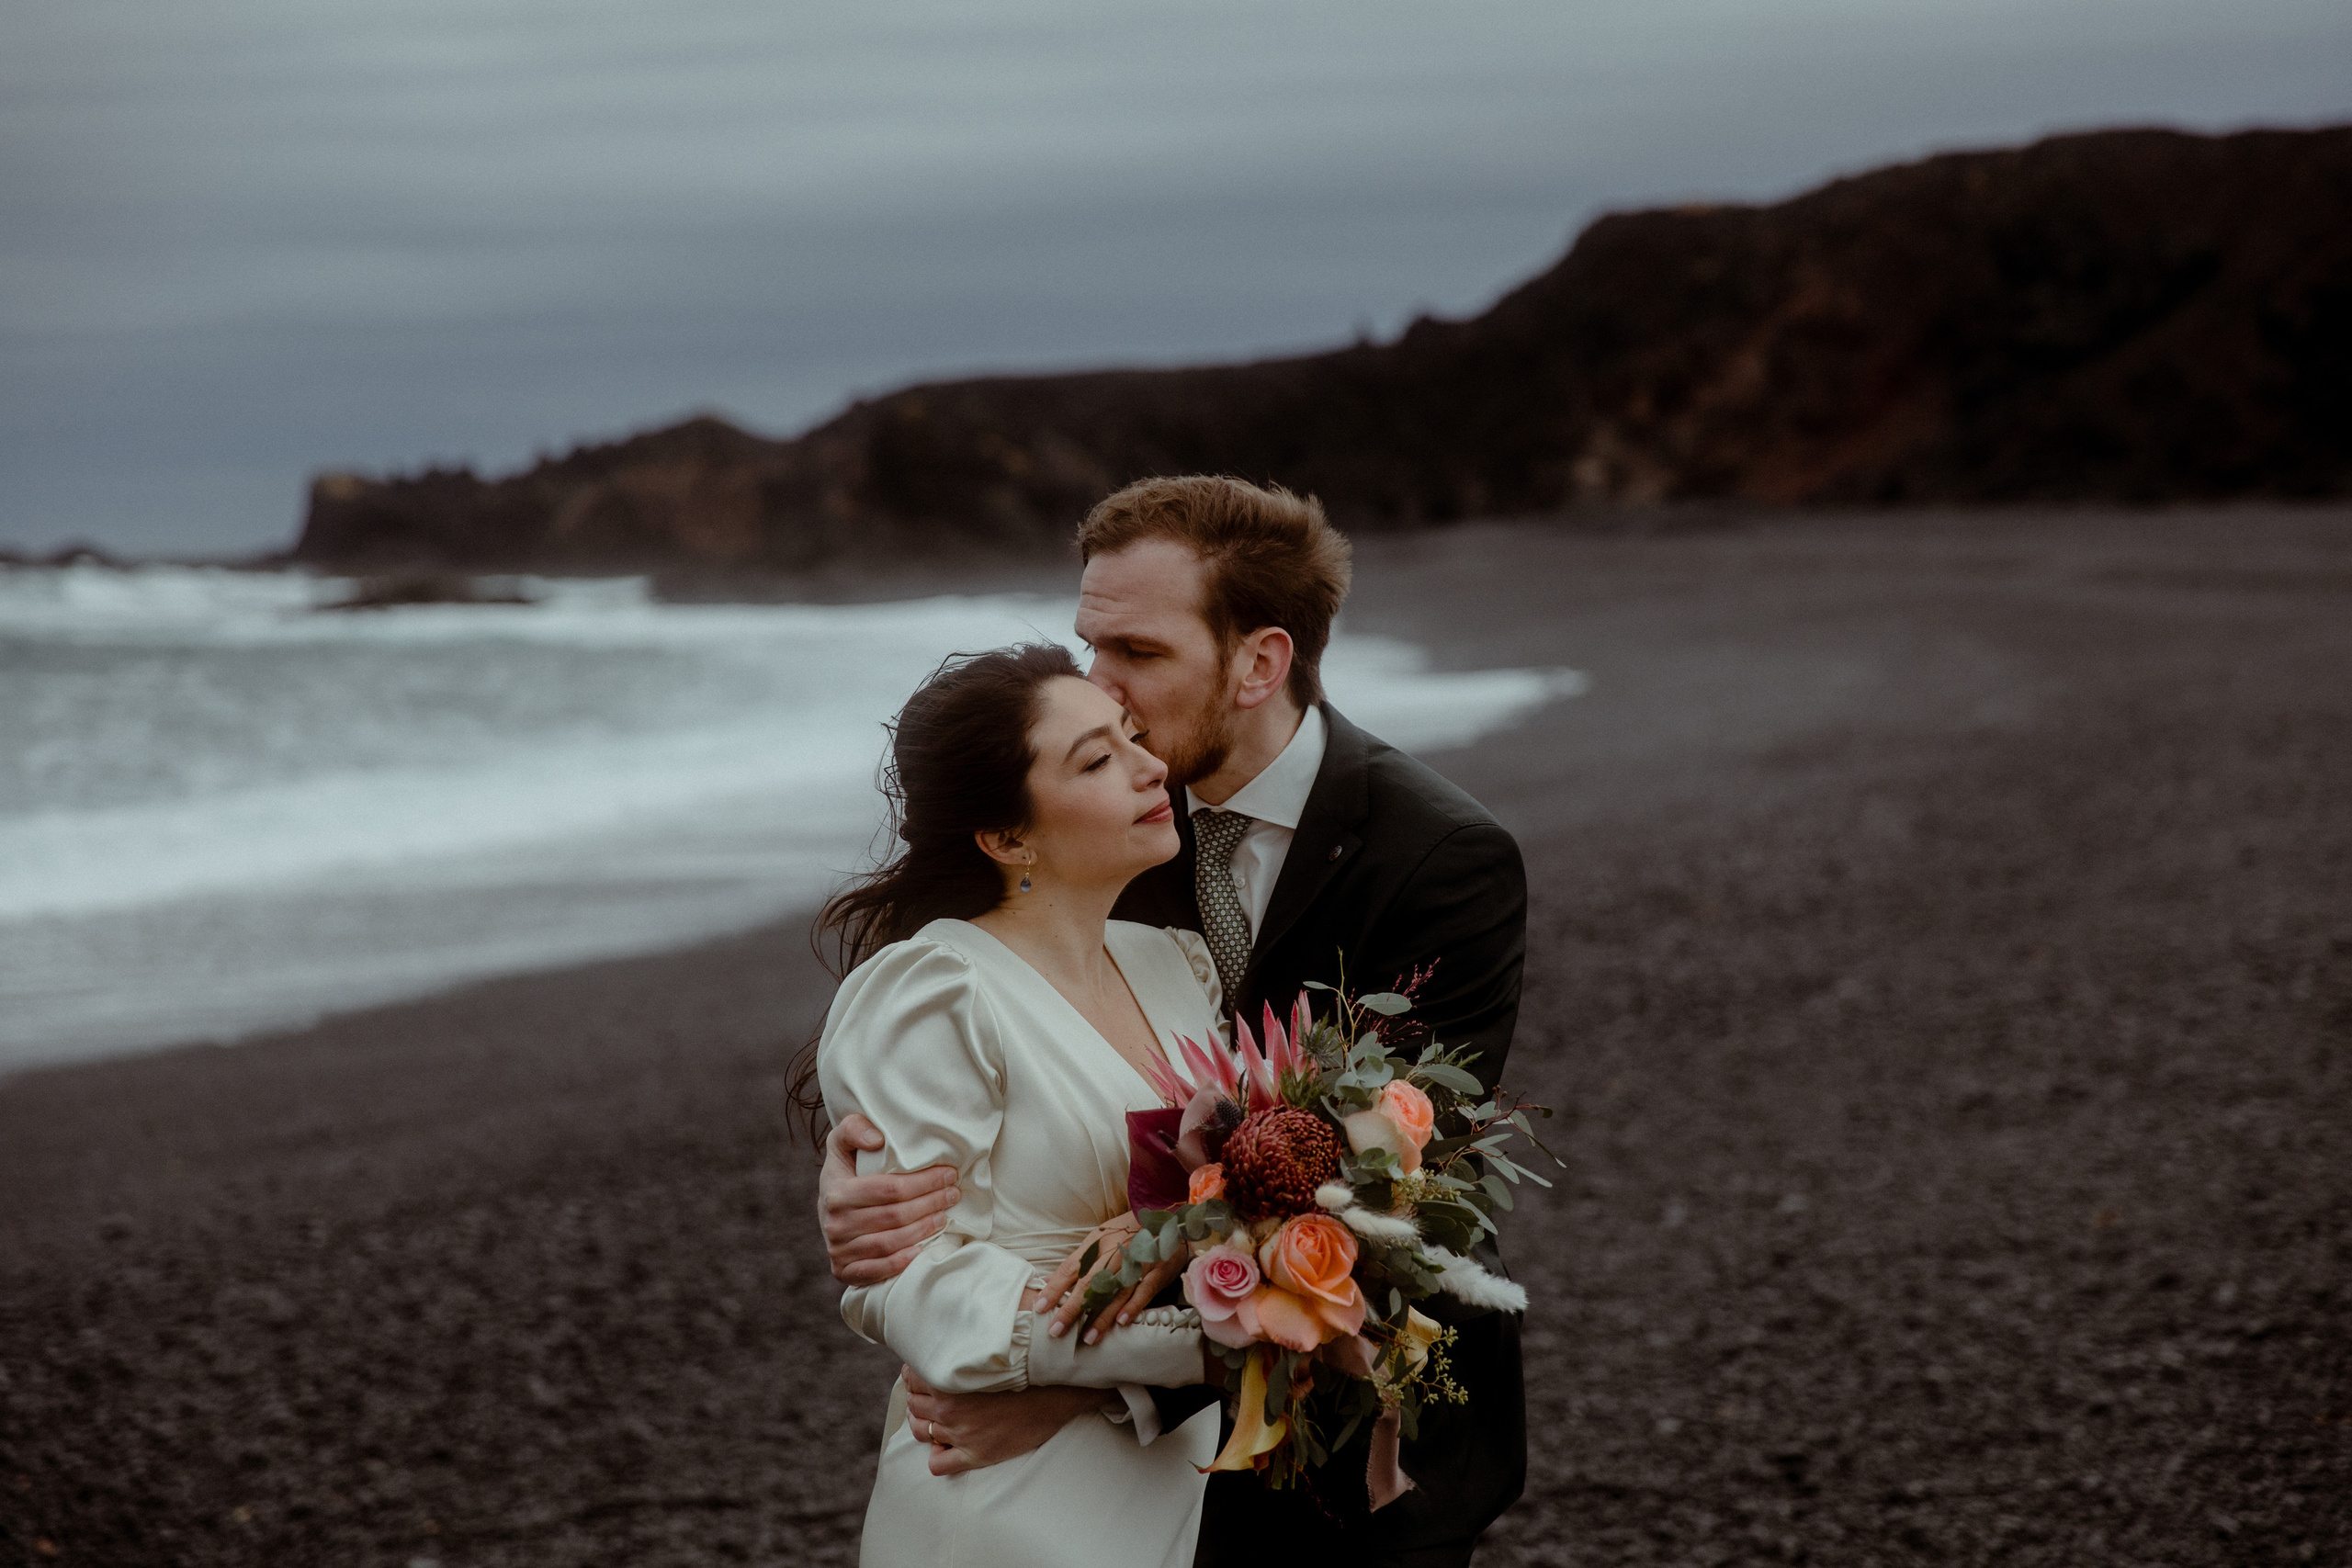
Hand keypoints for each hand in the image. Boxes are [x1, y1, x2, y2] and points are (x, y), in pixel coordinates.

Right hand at [819, 1113, 959, 1285]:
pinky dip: (901, 1262)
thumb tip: (877, 1139)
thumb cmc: (845, 1172)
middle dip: (931, 1203)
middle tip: (953, 1194)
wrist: (827, 1210)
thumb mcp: (841, 1143)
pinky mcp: (843, 1271)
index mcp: (835, 1192)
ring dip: (923, 1230)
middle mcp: (834, 1224)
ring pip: (890, 1242)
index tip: (949, 1173)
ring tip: (945, 1217)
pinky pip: (876, 1271)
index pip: (889, 1189)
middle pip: (895, 1216)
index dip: (924, 1182)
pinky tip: (922, 1251)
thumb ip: (854, 1128)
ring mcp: (838, 1251)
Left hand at [902, 1366, 1106, 1476]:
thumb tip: (947, 1337)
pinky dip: (938, 1457)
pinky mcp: (975, 1455)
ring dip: (924, 1425)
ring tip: (935, 1420)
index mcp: (949, 1380)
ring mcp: (961, 1434)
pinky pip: (938, 1464)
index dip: (914, 1376)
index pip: (911, 1379)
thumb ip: (962, 1352)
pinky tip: (947, 1447)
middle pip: (914, 1405)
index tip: (921, 1375)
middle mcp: (949, 1409)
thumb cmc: (1024, 1368)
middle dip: (918, 1400)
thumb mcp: (988, 1355)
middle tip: (930, 1397)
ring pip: (921, 1432)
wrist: (1057, 1394)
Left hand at [1037, 1214, 1189, 1344]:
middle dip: (1072, 1308)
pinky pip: (1143, 1291)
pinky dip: (1133, 1306)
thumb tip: (1050, 1280)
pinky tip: (1121, 1322)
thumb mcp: (1098, 1239)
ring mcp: (1136, 1263)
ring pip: (1116, 1293)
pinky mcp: (1156, 1271)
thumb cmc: (1127, 1231)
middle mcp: (1114, 1255)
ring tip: (1088, 1337)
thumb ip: (1077, 1262)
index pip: (1070, 1269)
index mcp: (1097, 1245)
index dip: (1054, 1288)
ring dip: (1101, 1316)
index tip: (1039, 1308)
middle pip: (1089, 1284)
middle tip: (1056, 1330)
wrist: (1166, 1217)